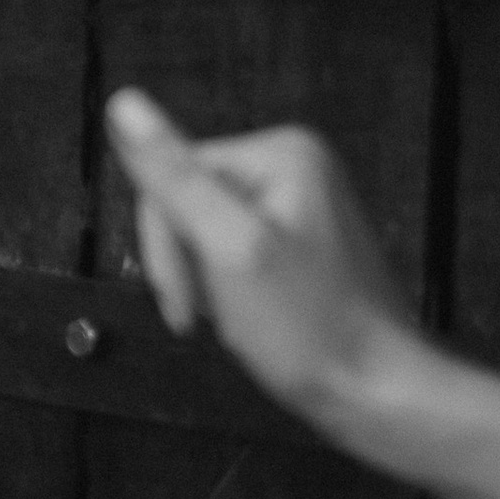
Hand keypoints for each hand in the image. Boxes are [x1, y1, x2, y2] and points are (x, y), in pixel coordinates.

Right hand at [103, 90, 410, 425]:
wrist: (376, 395)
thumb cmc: (311, 330)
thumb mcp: (229, 248)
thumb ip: (174, 177)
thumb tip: (123, 103)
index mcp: (281, 153)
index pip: (171, 174)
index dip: (164, 244)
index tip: (186, 301)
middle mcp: (294, 166)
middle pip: (186, 200)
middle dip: (185, 265)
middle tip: (204, 316)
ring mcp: (298, 205)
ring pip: (202, 232)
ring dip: (204, 284)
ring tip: (236, 320)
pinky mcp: (297, 242)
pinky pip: (229, 253)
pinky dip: (225, 291)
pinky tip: (248, 318)